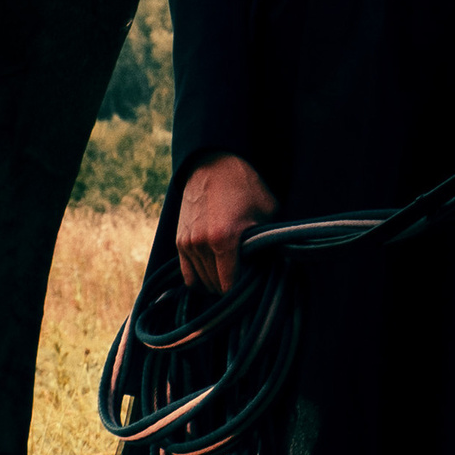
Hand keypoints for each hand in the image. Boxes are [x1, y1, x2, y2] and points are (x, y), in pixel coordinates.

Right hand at [177, 153, 276, 294]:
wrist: (215, 163)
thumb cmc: (246, 187)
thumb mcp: (267, 212)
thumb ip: (267, 242)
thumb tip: (275, 267)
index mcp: (224, 240)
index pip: (230, 286)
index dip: (244, 291)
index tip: (255, 287)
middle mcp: (201, 244)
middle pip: (215, 286)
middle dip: (231, 286)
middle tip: (247, 278)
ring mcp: (187, 243)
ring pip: (202, 281)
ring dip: (216, 282)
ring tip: (232, 272)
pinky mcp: (179, 240)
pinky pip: (188, 275)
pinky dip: (200, 278)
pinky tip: (214, 273)